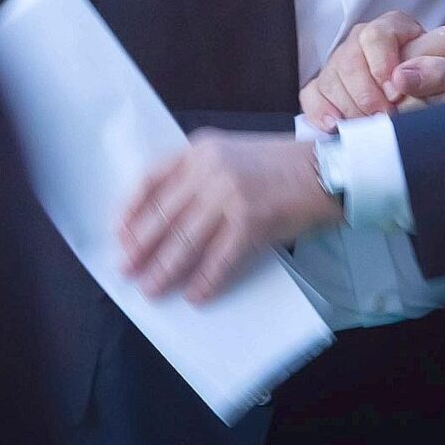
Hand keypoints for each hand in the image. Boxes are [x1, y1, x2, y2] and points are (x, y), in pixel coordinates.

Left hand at [119, 131, 338, 302]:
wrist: (325, 169)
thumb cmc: (276, 166)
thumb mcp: (229, 155)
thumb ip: (196, 176)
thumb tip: (161, 220)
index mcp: (199, 149)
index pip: (150, 180)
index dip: (131, 211)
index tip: (118, 235)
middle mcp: (210, 168)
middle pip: (163, 215)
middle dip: (141, 247)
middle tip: (126, 270)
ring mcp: (230, 195)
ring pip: (185, 240)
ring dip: (164, 269)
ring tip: (151, 289)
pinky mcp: (251, 221)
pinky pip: (219, 259)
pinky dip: (205, 280)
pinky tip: (194, 295)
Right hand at [299, 12, 444, 130]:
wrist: (425, 113)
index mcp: (398, 28)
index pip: (381, 34)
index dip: (384, 62)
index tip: (396, 89)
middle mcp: (365, 40)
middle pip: (351, 57)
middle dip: (367, 91)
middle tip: (384, 115)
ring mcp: (341, 62)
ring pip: (333, 76)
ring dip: (350, 105)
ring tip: (367, 126)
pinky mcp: (324, 88)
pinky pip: (312, 94)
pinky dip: (321, 111)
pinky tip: (335, 127)